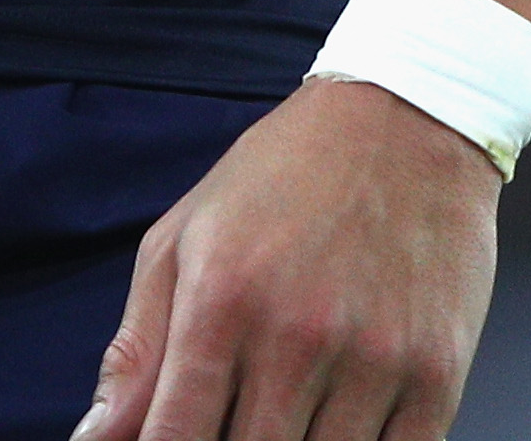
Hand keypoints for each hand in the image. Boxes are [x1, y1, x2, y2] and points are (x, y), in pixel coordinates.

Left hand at [76, 77, 498, 440]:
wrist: (402, 122)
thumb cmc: (282, 177)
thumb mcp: (182, 240)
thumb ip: (136, 350)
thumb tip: (93, 437)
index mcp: (220, 300)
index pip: (175, 435)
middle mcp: (296, 337)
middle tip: (229, 418)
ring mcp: (373, 363)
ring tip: (280, 412)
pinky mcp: (437, 377)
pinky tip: (334, 424)